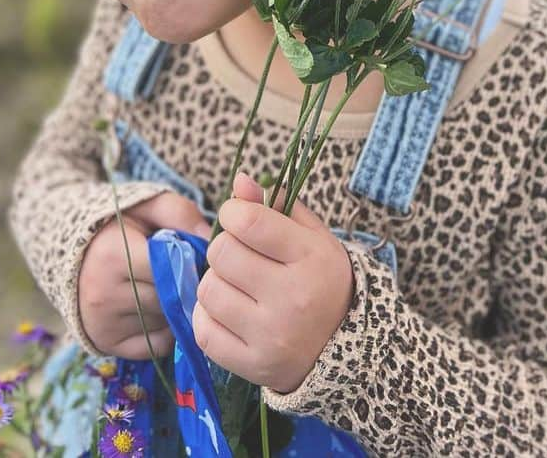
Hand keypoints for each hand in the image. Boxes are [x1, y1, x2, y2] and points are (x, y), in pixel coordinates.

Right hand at [78, 190, 211, 358]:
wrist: (75, 253)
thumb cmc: (120, 226)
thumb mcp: (148, 206)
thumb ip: (180, 214)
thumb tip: (210, 240)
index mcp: (112, 255)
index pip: (170, 268)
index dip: (188, 261)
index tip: (194, 255)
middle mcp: (103, 294)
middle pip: (168, 298)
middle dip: (183, 286)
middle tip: (186, 272)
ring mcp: (103, 323)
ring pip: (163, 322)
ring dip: (175, 308)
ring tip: (168, 287)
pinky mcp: (105, 344)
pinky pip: (154, 346)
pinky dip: (165, 331)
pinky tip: (160, 310)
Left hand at [193, 170, 354, 393]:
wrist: (343, 347)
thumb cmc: (321, 279)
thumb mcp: (311, 236)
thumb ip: (276, 205)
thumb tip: (239, 181)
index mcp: (310, 257)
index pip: (249, 222)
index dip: (233, 211)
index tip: (238, 216)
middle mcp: (292, 297)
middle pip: (222, 254)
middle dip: (225, 246)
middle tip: (240, 254)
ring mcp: (270, 335)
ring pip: (208, 290)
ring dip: (216, 281)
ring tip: (237, 284)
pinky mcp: (252, 365)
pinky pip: (203, 331)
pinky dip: (208, 316)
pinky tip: (229, 311)